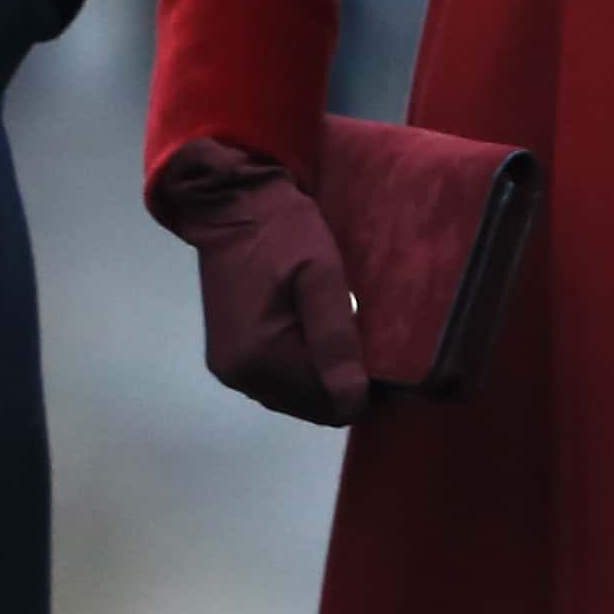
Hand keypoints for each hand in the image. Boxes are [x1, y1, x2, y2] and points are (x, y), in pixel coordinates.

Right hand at [147, 141, 368, 425]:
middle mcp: (240, 376)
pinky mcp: (227, 357)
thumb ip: (335, 338)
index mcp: (261, 358)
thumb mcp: (321, 275)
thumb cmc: (284, 233)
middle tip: (367, 341)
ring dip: (320, 376)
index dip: (364, 389)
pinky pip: (275, 381)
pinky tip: (315, 336)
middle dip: (342, 383)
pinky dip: (299, 367)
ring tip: (343, 335)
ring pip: (293, 396)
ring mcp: (229, 369)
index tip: (386, 359)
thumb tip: (353, 400)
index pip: (329, 406)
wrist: (232, 205)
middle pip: (311, 407)